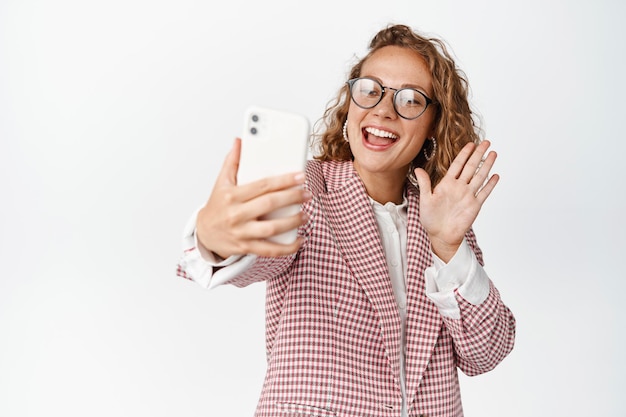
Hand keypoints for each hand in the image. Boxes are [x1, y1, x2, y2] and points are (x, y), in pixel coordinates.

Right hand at [196, 138, 310, 258]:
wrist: (205, 233)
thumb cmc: (217, 205)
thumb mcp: (221, 182)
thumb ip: (232, 161)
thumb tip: (239, 140)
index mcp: (232, 195)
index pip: (262, 185)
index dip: (283, 180)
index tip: (300, 176)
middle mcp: (236, 214)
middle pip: (269, 204)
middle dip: (292, 198)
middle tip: (306, 194)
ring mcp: (241, 233)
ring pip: (271, 229)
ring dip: (292, 222)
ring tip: (304, 215)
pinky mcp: (246, 248)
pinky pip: (269, 250)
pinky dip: (287, 248)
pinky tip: (299, 240)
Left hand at [414, 140, 498, 261]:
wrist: (440, 235)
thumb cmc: (430, 218)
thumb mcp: (425, 199)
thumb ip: (424, 184)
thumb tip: (417, 169)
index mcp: (447, 184)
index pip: (457, 165)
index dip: (464, 154)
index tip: (470, 143)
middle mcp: (459, 187)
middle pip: (471, 167)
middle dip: (478, 154)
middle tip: (486, 142)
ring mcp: (468, 195)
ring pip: (479, 177)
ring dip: (486, 165)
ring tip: (493, 153)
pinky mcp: (474, 205)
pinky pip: (484, 192)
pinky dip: (490, 184)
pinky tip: (495, 175)